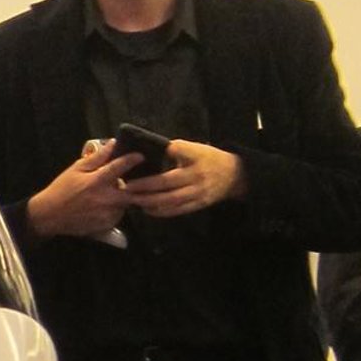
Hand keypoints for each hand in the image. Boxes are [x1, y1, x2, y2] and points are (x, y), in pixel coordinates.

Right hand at [25, 139, 140, 239]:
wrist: (49, 215)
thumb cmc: (62, 189)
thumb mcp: (76, 169)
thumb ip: (97, 158)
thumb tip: (113, 144)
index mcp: (97, 181)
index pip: (121, 167)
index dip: (132, 159)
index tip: (140, 156)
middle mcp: (106, 198)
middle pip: (132, 189)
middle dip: (132, 184)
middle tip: (123, 182)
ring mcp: (108, 213)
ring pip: (125, 203)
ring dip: (121, 198)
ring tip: (106, 196)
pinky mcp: (108, 225)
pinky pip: (119, 214)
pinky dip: (114, 209)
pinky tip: (101, 207)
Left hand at [123, 140, 244, 219]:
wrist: (235, 175)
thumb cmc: (209, 158)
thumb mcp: (194, 148)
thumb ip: (174, 149)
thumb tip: (150, 150)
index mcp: (194, 163)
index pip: (171, 167)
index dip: (150, 175)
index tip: (131, 173)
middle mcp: (196, 180)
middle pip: (166, 188)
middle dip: (144, 190)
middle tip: (126, 189)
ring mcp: (198, 194)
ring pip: (170, 202)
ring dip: (149, 203)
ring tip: (133, 200)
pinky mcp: (199, 205)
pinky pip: (177, 211)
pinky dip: (161, 212)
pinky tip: (147, 209)